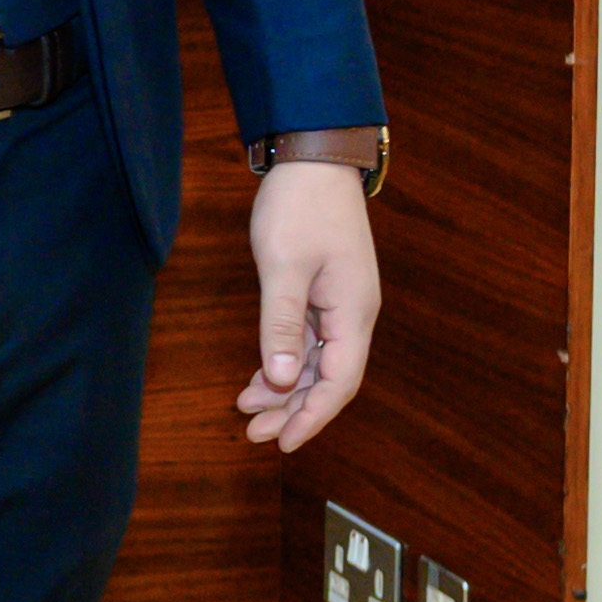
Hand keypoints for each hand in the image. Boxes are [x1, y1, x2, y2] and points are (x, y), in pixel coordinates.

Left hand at [238, 163, 379, 450]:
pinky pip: (309, 342)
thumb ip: (282, 325)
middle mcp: (353, 315)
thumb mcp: (284, 266)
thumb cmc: (301, 206)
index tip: (283, 444)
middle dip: (294, 411)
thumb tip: (284, 379)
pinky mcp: (324, 293)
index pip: (339, 382)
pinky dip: (285, 362)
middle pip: (329, 380)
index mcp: (353, 313)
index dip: (312, 417)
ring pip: (317, 363)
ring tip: (248, 410)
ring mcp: (340, 304)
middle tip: (254, 435)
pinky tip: (260, 377)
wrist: (315, 158)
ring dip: (286, 390)